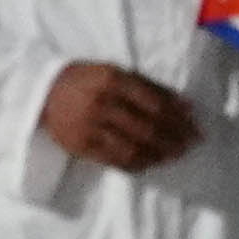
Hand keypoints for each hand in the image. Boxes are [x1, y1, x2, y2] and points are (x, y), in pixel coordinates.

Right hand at [37, 61, 203, 172]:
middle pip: (148, 127)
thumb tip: (187, 106)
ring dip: (159, 154)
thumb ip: (150, 87)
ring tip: (173, 156)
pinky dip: (138, 164)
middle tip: (190, 145)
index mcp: (113, 79)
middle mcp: (102, 103)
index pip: (154, 103)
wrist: (43, 92)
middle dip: (174, 139)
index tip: (194, 127)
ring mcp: (91, 127)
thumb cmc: (87, 80)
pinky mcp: (82, 146)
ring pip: (134, 147)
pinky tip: (150, 163)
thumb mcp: (116, 73)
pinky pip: (116, 161)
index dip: (178, 118)